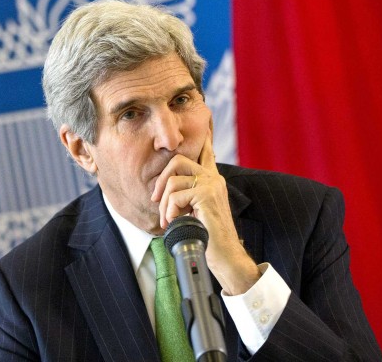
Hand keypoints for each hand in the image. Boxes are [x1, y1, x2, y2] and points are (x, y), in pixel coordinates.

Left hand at [150, 135, 260, 294]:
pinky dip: (170, 211)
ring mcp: (212, 185)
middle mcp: (214, 178)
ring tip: (168, 219)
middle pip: (177, 160)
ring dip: (164, 204)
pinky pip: (176, 196)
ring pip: (172, 182)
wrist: (225, 256)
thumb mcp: (196, 210)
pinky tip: (175, 221)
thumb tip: (166, 189)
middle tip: (156, 201)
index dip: (202, 139)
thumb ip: (188, 195)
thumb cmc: (209, 236)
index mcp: (213, 179)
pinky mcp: (207, 195)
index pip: (206, 152)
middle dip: (161, 181)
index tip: (204, 126)